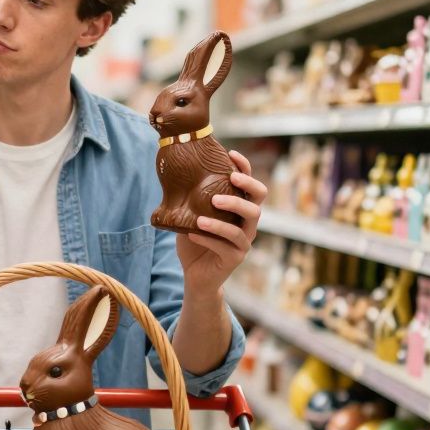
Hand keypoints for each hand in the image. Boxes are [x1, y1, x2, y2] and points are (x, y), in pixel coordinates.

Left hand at [176, 150, 267, 299]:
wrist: (195, 275)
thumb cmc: (195, 241)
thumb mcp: (191, 216)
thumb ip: (190, 199)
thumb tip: (172, 173)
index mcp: (239, 211)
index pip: (250, 186)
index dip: (245, 169)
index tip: (230, 154)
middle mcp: (246, 225)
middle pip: (258, 203)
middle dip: (246, 188)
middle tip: (229, 179)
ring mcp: (243, 243)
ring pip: (244, 227)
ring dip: (225, 217)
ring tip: (205, 213)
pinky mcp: (234, 259)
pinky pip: (226, 247)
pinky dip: (209, 238)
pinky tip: (193, 233)